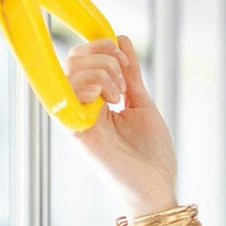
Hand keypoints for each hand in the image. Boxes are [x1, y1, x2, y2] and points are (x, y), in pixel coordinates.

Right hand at [62, 35, 178, 217]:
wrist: (157, 186)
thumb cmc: (151, 154)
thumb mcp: (142, 103)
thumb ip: (130, 74)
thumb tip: (121, 39)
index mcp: (95, 100)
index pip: (80, 58)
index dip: (100, 46)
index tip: (123, 57)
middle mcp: (82, 107)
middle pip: (72, 60)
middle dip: (103, 56)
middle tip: (124, 80)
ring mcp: (78, 118)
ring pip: (71, 72)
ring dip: (102, 72)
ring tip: (119, 96)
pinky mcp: (79, 132)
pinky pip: (67, 97)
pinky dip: (89, 86)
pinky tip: (109, 100)